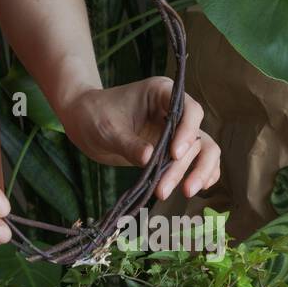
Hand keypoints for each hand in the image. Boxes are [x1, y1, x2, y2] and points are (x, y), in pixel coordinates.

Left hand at [58, 77, 220, 199]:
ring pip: (203, 150)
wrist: (85, 121)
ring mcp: (177, 131)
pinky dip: (202, 174)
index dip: (187, 132)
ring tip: (185, 193)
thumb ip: (128, 143)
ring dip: (198, 172)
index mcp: (162, 93)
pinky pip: (198, 160)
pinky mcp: (173, 149)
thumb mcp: (108, 129)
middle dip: (184, 164)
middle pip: (197, 136)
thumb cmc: (94, 115)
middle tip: (164, 189)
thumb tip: (149, 159)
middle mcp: (175, 110)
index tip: (174, 154)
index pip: (189, 110)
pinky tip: (197, 188)